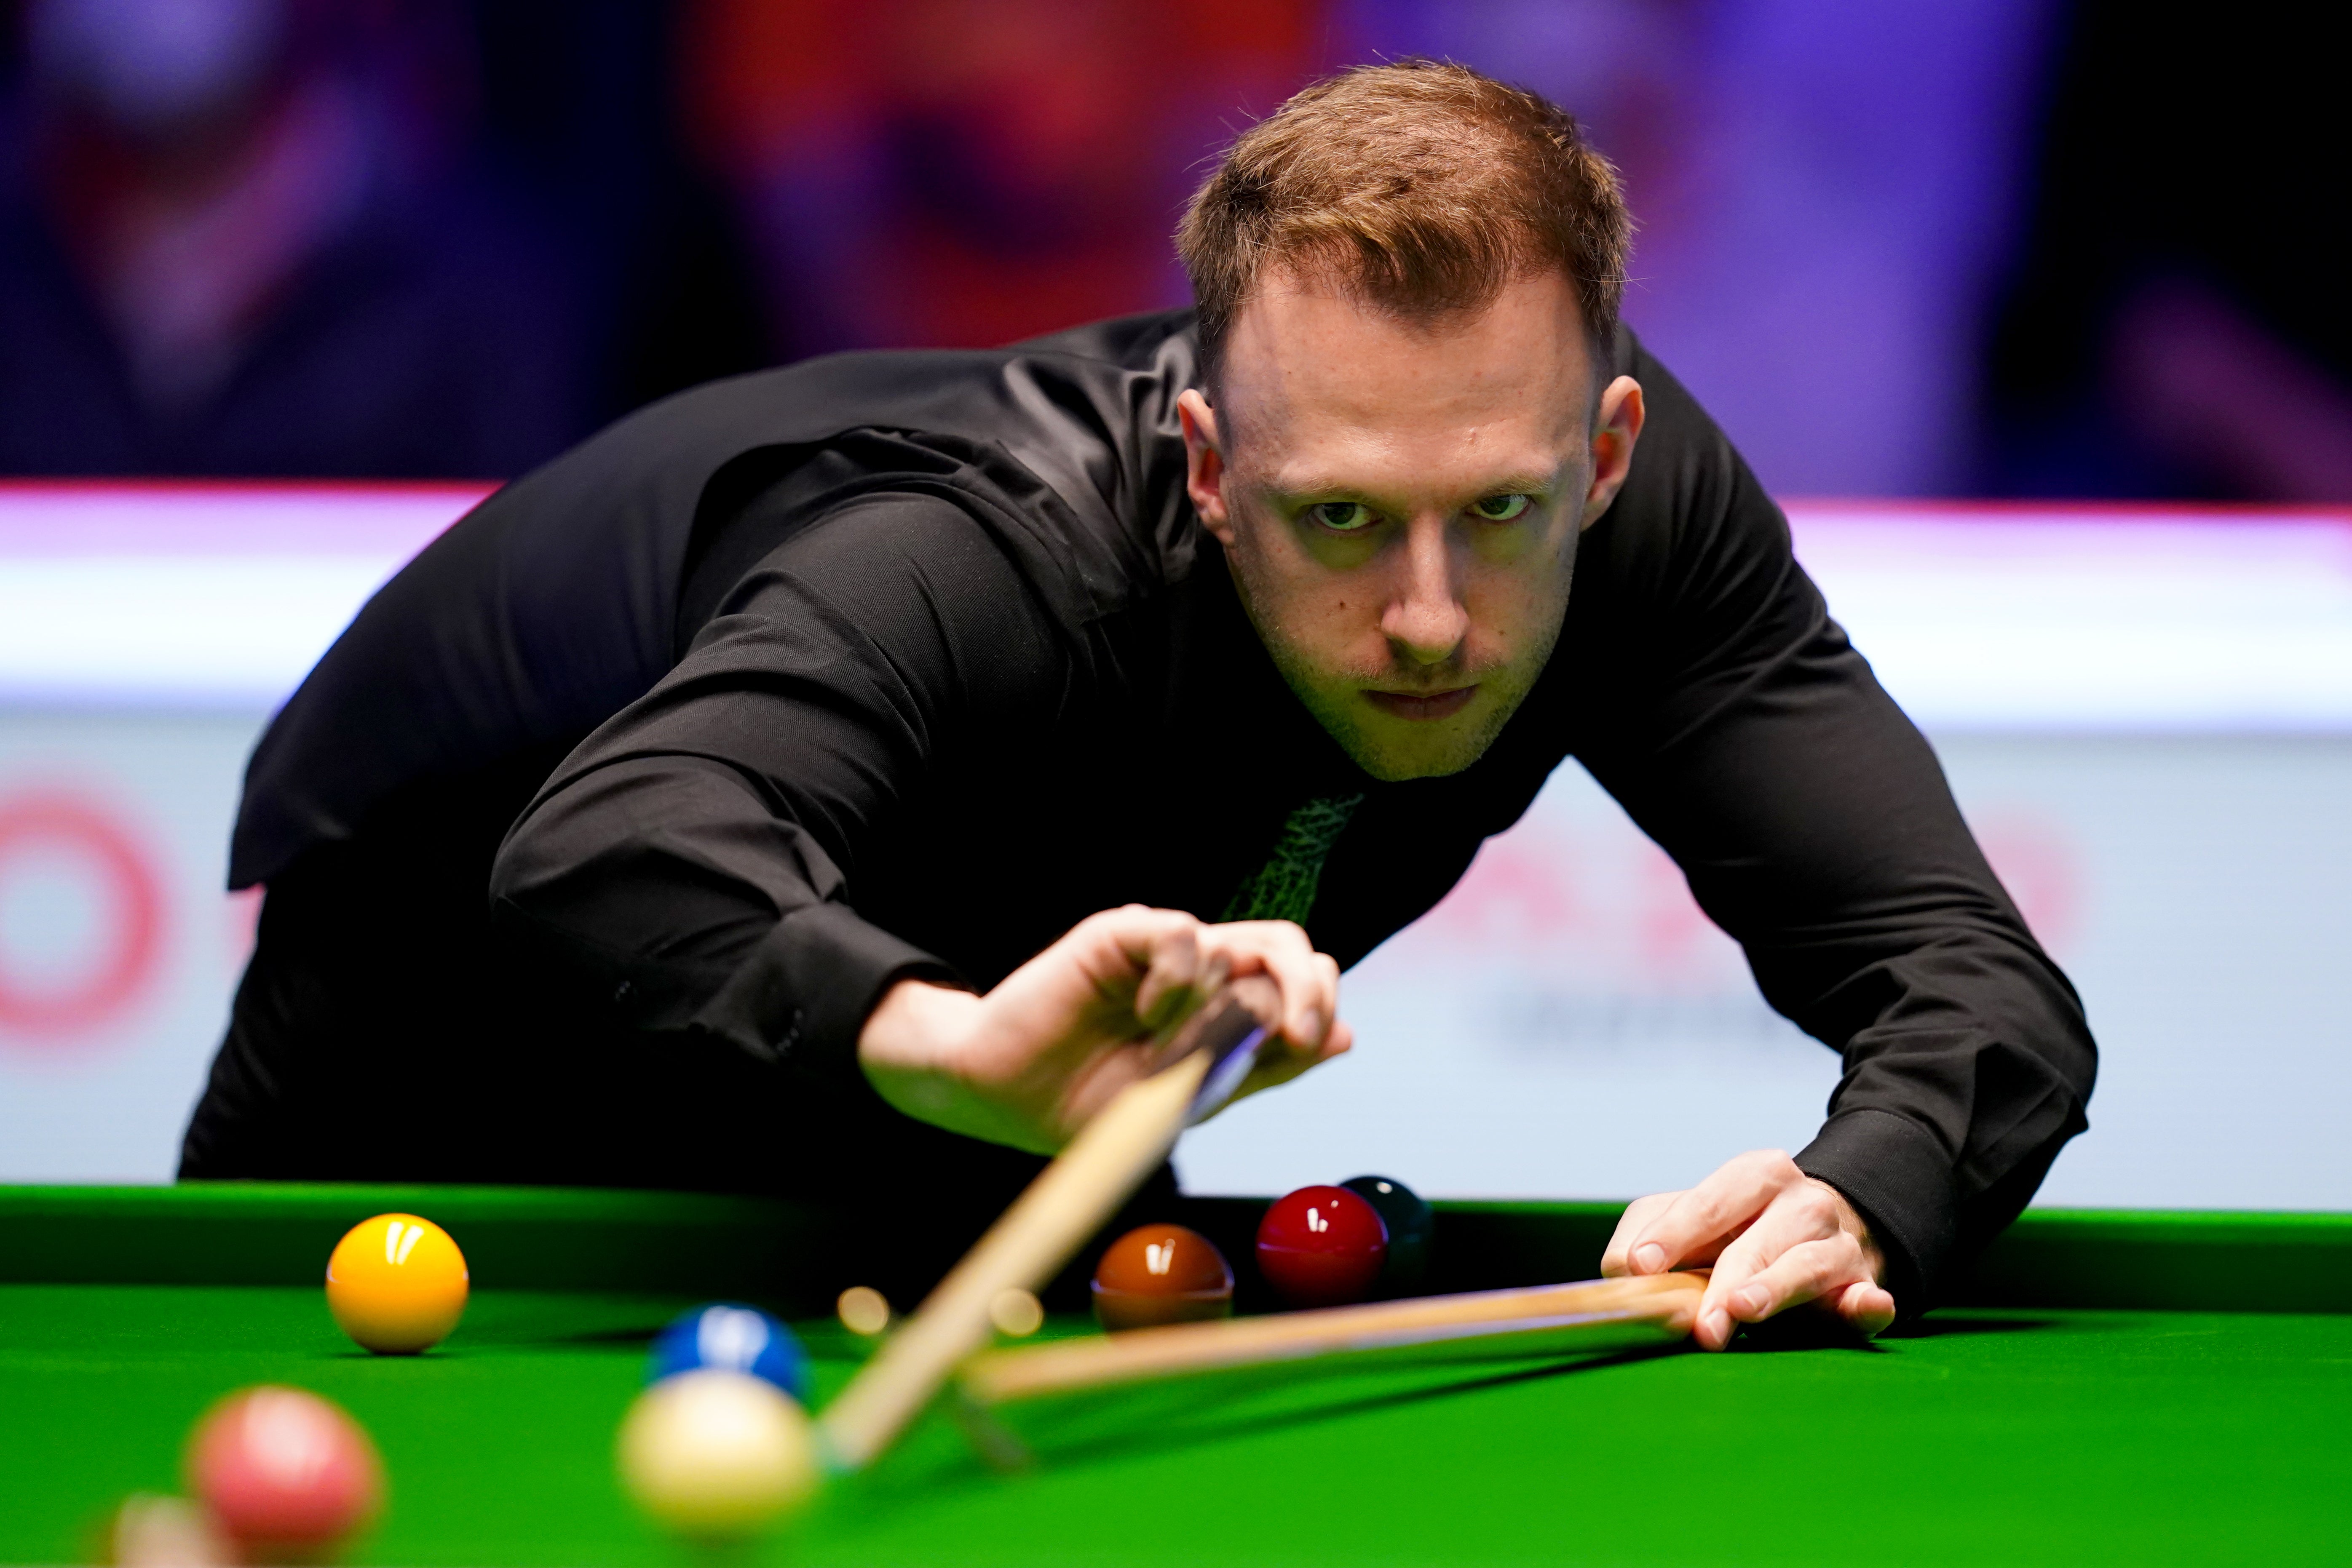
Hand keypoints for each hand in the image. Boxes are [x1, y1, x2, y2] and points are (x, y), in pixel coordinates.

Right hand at [857, 905, 1347, 1153]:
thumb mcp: (1193, 1098)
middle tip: (1288, 1036)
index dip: (1320, 1002)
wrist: (1008, 1096)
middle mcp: (1202, 971)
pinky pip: (1186, 935)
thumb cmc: (1092, 1102)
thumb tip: (1347, 1037)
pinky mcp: (1124, 935)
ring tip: (1160, 1046)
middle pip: (1289, 947)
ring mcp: (1163, 952)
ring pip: (1236, 952)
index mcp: (1225, 1008)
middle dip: (1302, 995)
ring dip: (1209, 1017)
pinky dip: (1178, 982)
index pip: (1304, 977)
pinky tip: (1144, 1011)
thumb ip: (1267, 1066)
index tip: (1310, 1043)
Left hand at [1600, 1149, 1896, 1349]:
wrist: (1822, 1231)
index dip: (1674, 1232)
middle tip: (1697, 1322)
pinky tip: (1868, 1306)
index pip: (1711, 1201)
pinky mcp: (1863, 1284)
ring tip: (1745, 1309)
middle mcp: (1802, 1202)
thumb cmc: (1739, 1229)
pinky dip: (1867, 1303)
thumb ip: (1649, 1233)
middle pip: (1759, 1238)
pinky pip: (1869, 1295)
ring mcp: (1839, 1242)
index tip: (1641, 1266)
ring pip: (1809, 1264)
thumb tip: (1621, 1269)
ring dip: (1777, 1287)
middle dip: (1724, 1280)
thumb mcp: (1690, 1217)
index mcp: (1755, 1176)